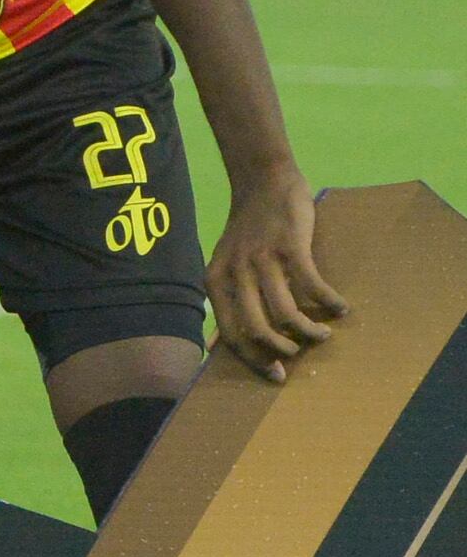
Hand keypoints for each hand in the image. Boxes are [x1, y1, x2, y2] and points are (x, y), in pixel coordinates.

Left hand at [209, 156, 345, 376]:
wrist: (261, 182)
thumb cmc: (248, 231)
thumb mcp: (226, 264)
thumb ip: (228, 298)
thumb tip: (225, 343)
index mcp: (216, 281)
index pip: (231, 332)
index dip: (253, 358)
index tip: (276, 374)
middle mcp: (235, 272)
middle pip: (256, 328)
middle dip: (280, 350)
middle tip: (299, 356)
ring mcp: (262, 259)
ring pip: (285, 312)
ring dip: (309, 331)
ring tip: (323, 334)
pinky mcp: (290, 246)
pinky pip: (312, 285)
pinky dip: (329, 302)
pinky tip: (341, 308)